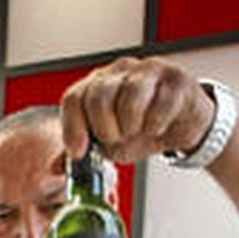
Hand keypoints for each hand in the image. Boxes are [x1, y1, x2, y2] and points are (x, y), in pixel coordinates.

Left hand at [60, 56, 215, 164]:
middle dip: (106, 130)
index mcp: (97, 84)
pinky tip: (158, 126)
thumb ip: (83, 152)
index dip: (72, 127)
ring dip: (132, 127)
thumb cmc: (142, 130)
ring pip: (130, 98)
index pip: (74, 98)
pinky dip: (157, 126)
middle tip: (117, 139)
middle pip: (98, 98)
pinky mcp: (176, 78)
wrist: (183, 127)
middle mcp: (120, 71)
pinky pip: (160, 106)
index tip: (78, 151)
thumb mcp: (109, 145)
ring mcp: (149, 69)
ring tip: (139, 131)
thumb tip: (55, 167)